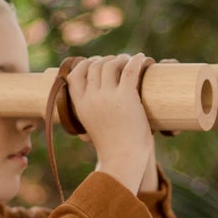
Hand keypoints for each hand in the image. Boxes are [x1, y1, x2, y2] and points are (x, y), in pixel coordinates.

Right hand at [67, 54, 153, 194]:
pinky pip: (130, 69)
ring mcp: (108, 96)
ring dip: (121, 59)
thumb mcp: (91, 126)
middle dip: (106, 60)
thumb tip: (91, 111)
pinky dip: (136, 60)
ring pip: (111, 64)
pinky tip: (142, 58)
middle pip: (95, 66)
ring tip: (130, 61)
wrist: (122, 159)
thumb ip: (90, 113)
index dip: (85, 64)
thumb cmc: (110, 146)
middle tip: (118, 62)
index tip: (96, 63)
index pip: (75, 74)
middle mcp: (91, 97)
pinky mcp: (126, 97)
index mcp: (80, 104)